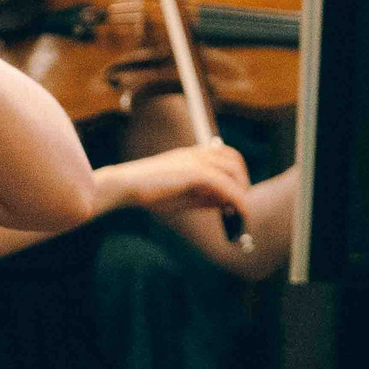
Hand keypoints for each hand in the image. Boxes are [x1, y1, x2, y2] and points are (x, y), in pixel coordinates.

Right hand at [100, 142, 252, 223]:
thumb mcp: (183, 196)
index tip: (236, 196)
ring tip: (239, 212)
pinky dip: (237, 200)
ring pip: (233, 171)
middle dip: (243, 182)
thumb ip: (205, 197)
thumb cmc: (148, 192)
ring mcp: (196, 160)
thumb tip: (228, 204)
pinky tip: (240, 214)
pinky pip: (225, 185)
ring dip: (241, 191)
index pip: (226, 156)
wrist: (126, 185)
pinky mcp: (195, 172)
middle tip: (240, 206)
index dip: (236, 174)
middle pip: (234, 160)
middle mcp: (197, 153)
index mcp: (192, 155)